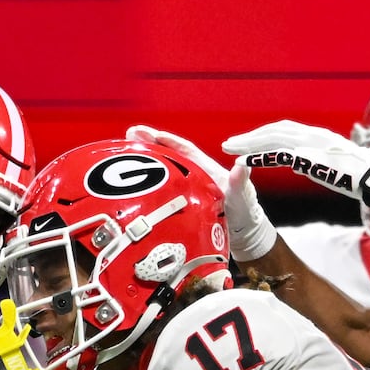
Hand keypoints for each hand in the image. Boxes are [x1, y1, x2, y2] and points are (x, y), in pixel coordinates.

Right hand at [126, 126, 277, 261]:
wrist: (244, 236)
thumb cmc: (245, 214)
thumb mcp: (242, 197)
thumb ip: (240, 183)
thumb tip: (241, 167)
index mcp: (207, 169)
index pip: (185, 150)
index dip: (168, 140)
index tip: (149, 133)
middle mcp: (195, 175)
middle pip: (169, 156)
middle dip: (150, 144)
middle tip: (129, 135)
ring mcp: (187, 189)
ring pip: (164, 171)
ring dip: (146, 161)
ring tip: (125, 154)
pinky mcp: (182, 203)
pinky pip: (163, 189)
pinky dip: (149, 185)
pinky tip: (134, 188)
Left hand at [222, 121, 369, 200]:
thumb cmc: (361, 174)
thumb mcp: (336, 164)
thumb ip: (318, 161)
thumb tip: (304, 164)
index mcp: (318, 136)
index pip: (285, 130)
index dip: (264, 135)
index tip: (248, 141)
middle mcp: (312, 135)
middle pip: (275, 130)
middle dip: (251, 136)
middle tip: (230, 143)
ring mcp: (311, 144)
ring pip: (273, 139)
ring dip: (249, 143)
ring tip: (231, 149)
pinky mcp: (309, 157)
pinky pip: (278, 155)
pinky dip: (259, 157)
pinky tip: (245, 161)